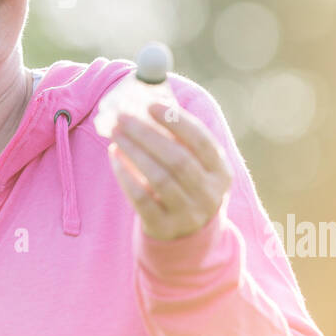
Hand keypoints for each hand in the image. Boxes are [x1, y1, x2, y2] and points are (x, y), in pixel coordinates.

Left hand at [108, 101, 233, 240]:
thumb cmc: (187, 185)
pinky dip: (126, 175)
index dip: (177, 122)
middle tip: (122, 117)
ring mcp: (188, 214)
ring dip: (134, 151)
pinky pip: (142, 199)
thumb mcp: (196, 165)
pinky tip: (114, 156)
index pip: (202, 141)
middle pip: (178, 159)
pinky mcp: (164, 227)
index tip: (150, 105)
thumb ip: (179, 138)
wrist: (188, 235)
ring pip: (159, 178)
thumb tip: (147, 101)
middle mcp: (209, 194)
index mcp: (221, 172)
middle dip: (147, 134)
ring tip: (115, 133)